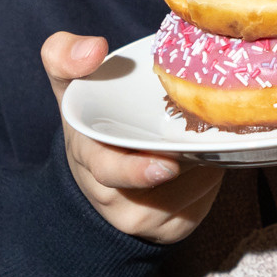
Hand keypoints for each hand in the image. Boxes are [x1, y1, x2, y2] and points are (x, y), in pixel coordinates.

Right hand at [43, 31, 224, 243]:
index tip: (166, 166)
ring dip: (207, 165)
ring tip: (210, 134)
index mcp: (90, 160)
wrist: (101, 171)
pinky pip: (202, 205)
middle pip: (157, 189)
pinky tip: (212, 155)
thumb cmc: (92, 119)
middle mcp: (114, 198)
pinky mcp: (172, 228)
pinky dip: (213, 178)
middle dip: (186, 168)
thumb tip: (93, 48)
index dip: (136, 172)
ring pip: (188, 193)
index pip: (109, 172)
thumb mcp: (70, 86)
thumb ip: (64, 56)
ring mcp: (145, 219)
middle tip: (208, 147)